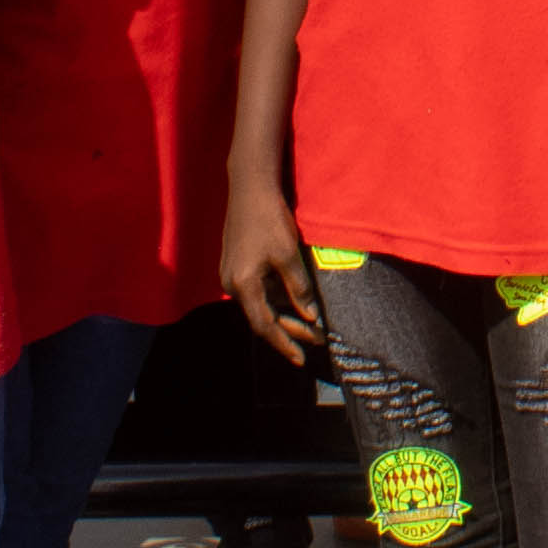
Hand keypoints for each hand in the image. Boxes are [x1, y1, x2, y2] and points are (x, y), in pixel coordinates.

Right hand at [223, 188, 324, 362]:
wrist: (250, 188)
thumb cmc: (269, 219)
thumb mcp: (288, 255)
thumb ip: (298, 289)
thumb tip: (310, 317)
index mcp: (243, 286)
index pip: (265, 325)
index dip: (284, 343)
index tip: (302, 359)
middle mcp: (231, 285)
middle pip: (261, 317)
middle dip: (289, 330)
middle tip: (316, 340)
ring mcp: (231, 274)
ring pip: (259, 304)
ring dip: (283, 314)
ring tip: (310, 324)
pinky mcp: (235, 264)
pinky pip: (256, 290)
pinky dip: (275, 298)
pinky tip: (294, 300)